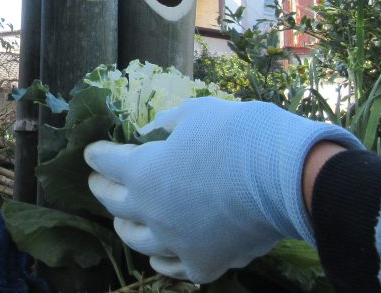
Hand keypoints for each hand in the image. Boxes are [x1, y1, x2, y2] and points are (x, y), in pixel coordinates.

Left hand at [84, 97, 361, 283]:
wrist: (287, 177)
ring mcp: (176, 241)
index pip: (107, 162)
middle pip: (114, 202)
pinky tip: (158, 255)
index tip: (93, 151)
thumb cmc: (240, 135)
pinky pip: (175, 267)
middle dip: (103, 188)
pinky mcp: (205, 262)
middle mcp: (151, 210)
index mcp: (143, 170)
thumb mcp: (197, 113)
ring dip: (126, 225)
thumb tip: (152, 132)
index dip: (98, 154)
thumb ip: (168, 123)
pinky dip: (163, 260)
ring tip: (123, 218)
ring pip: (137, 239)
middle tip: (99, 181)